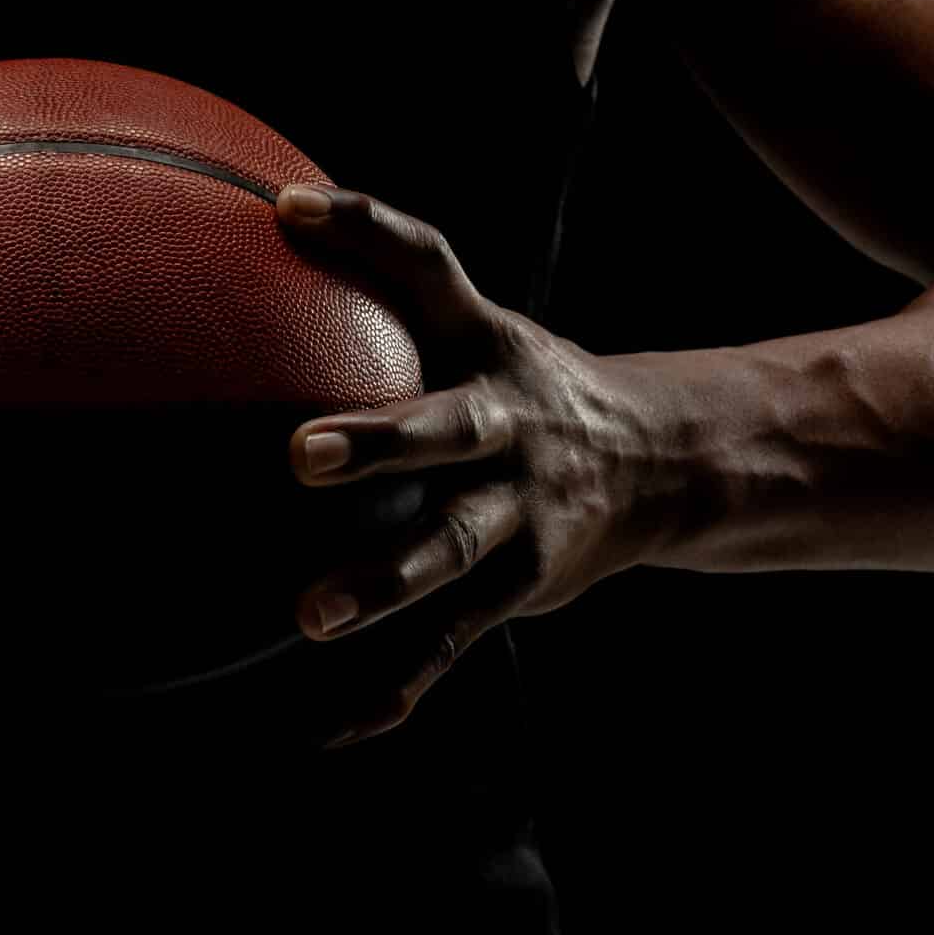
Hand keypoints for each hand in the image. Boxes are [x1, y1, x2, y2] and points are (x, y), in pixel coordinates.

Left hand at [273, 182, 654, 749]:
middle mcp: (509, 426)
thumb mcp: (474, 322)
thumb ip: (384, 277)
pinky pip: (455, 641)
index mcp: (488, 345)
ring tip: (311, 614)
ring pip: (453, 552)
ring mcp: (521, 513)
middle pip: (446, 428)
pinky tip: (335, 726)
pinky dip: (399, 686)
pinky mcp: (521, 586)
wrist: (666, 462)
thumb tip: (268, 207)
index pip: (428, 266)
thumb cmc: (523, 380)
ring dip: (385, 583)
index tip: (289, 207)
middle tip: (300, 454)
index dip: (364, 229)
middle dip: (380, 441)